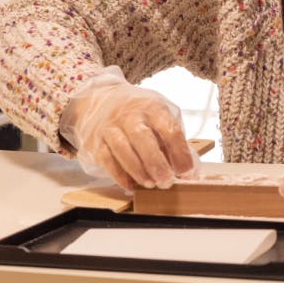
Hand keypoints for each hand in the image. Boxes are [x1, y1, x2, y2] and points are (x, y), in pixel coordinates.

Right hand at [59, 66, 196, 189]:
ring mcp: (111, 126)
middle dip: (157, 164)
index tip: (186, 171)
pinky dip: (119, 175)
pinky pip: (107, 160)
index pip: (169, 129)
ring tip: (151, 184)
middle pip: (143, 139)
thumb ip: (173, 138)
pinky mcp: (95, 140)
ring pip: (123, 150)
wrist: (102, 97)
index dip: (179, 153)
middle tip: (167, 182)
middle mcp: (130, 114)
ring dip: (139, 171)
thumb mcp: (161, 114)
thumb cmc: (140, 112)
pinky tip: (131, 185)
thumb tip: (188, 170)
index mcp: (152, 107)